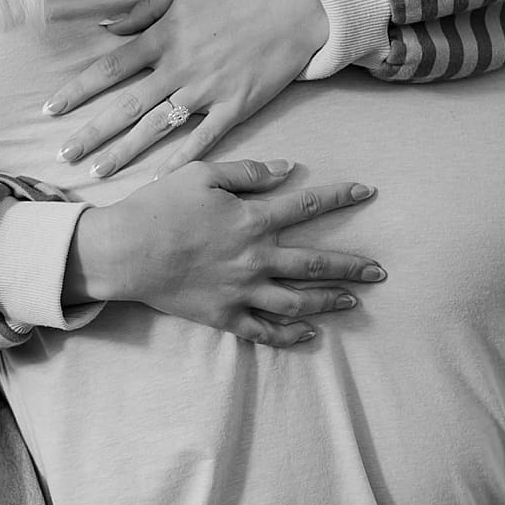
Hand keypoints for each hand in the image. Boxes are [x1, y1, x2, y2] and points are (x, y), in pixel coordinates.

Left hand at [43, 0, 326, 176]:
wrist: (296, 1)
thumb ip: (144, 10)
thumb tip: (106, 27)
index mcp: (164, 37)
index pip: (108, 69)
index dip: (76, 91)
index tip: (50, 109)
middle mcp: (179, 68)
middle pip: (124, 107)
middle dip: (90, 133)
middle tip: (62, 155)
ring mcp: (207, 91)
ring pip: (156, 128)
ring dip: (124, 152)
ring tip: (95, 173)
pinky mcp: (236, 107)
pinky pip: (202, 140)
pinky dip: (178, 160)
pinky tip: (155, 179)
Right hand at [67, 158, 384, 346]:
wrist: (125, 251)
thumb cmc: (160, 206)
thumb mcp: (203, 174)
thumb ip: (249, 172)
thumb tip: (288, 170)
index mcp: (252, 219)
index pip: (307, 206)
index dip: (339, 196)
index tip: (366, 191)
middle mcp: (255, 258)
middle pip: (315, 263)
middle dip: (352, 266)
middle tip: (380, 271)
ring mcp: (242, 291)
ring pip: (298, 301)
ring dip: (330, 301)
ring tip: (354, 301)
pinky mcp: (224, 316)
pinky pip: (265, 330)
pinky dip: (290, 335)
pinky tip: (310, 334)